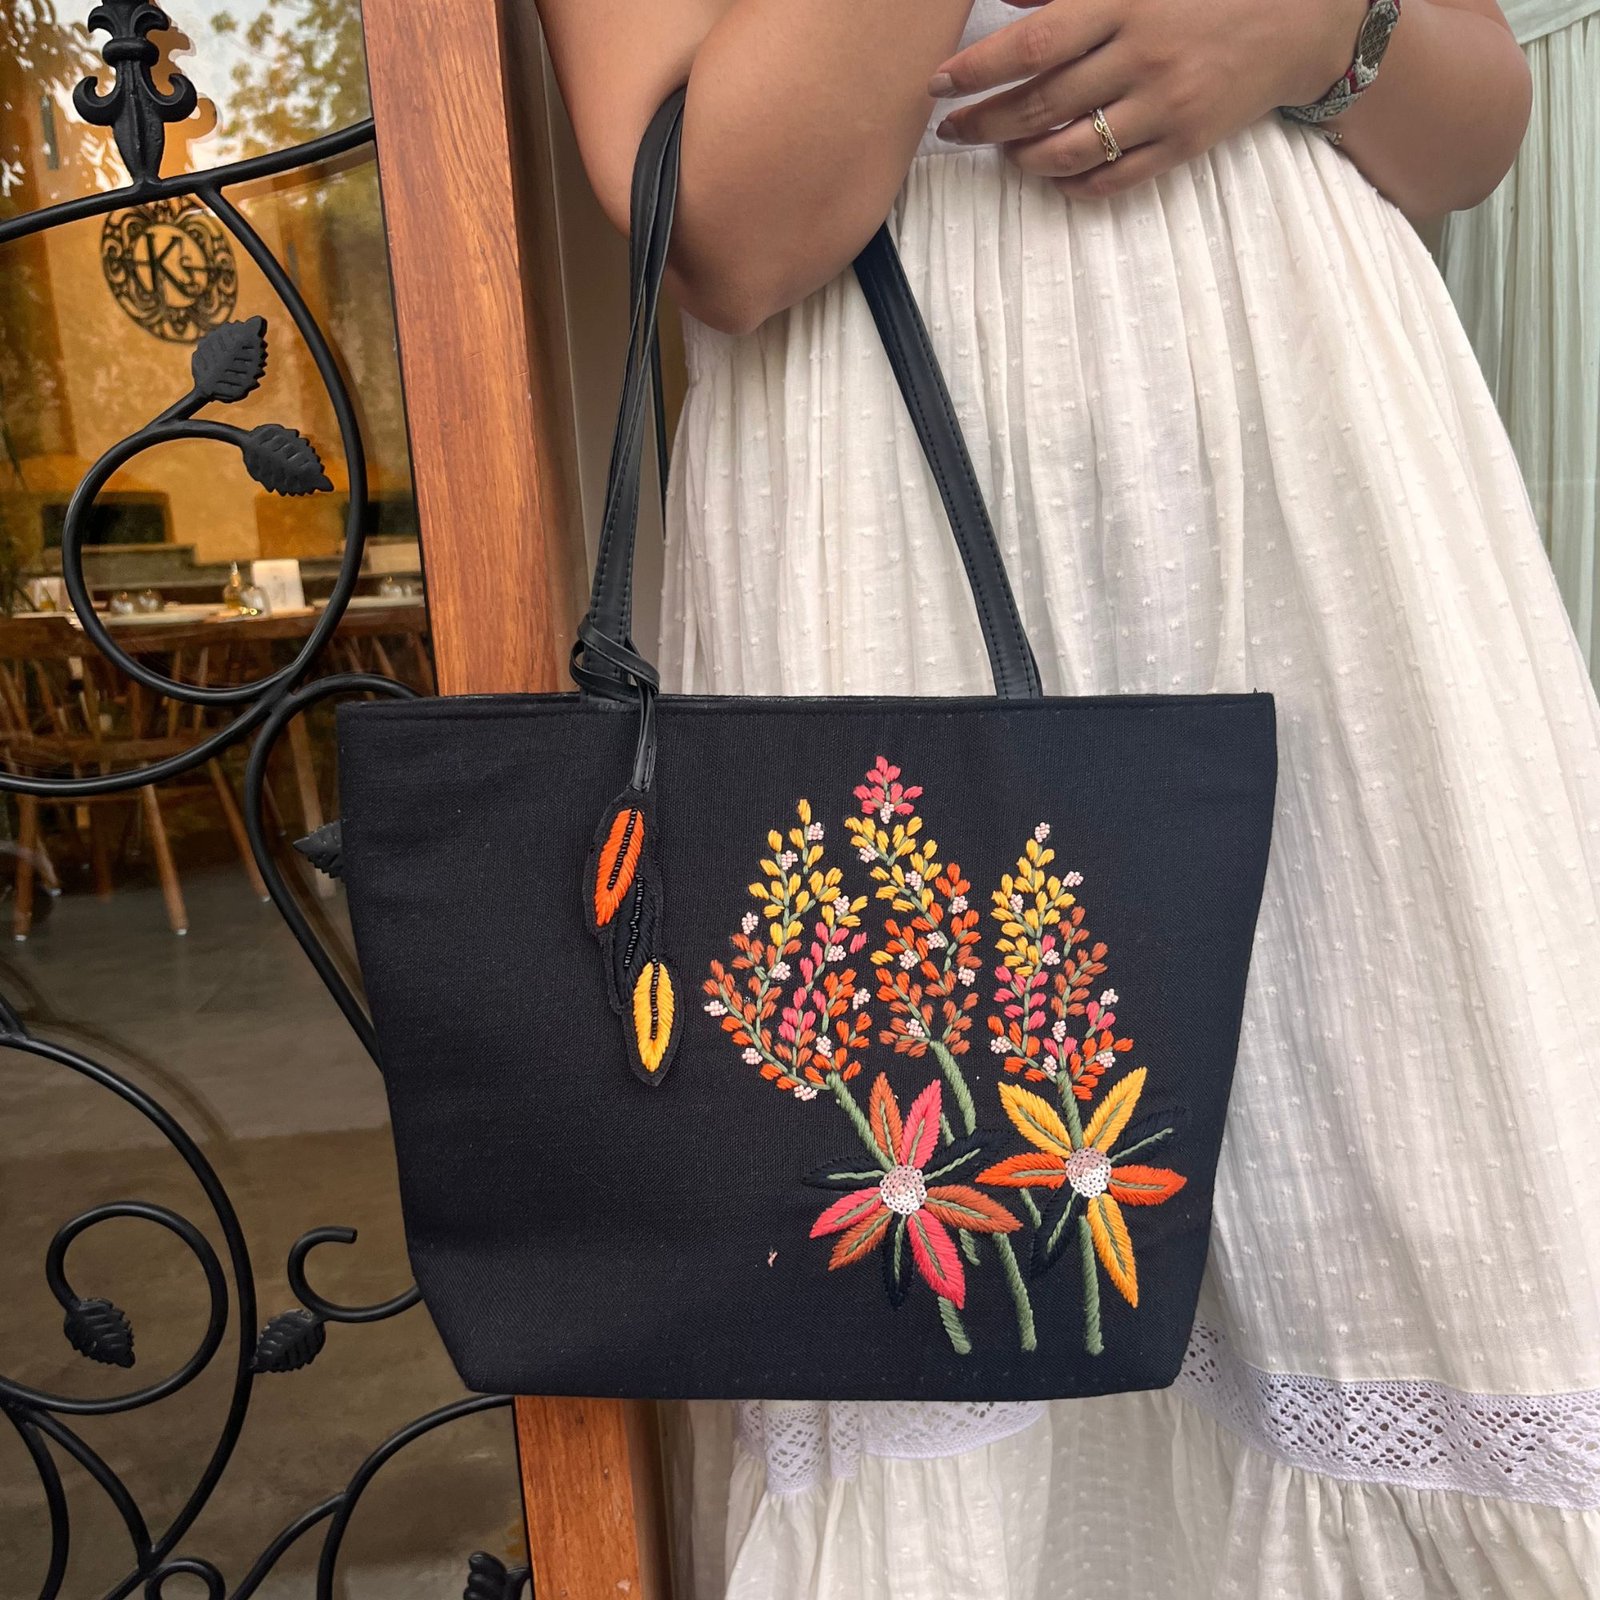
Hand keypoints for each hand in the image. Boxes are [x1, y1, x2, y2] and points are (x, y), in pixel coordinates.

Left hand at [928, 0, 1369, 197]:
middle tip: (952, 129)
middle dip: (983, 121)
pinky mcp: (1183, 143)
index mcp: (1125, 1)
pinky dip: (1070, 184)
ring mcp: (1162, 106)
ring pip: (1068, 151)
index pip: (1031, 43)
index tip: (938, 84)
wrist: (1302, 14)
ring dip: (1021, 158)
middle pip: (1039, 105)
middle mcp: (1140, 57)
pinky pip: (1111, 180)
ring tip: (1000, 149)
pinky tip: (1050, 174)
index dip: (976, 68)